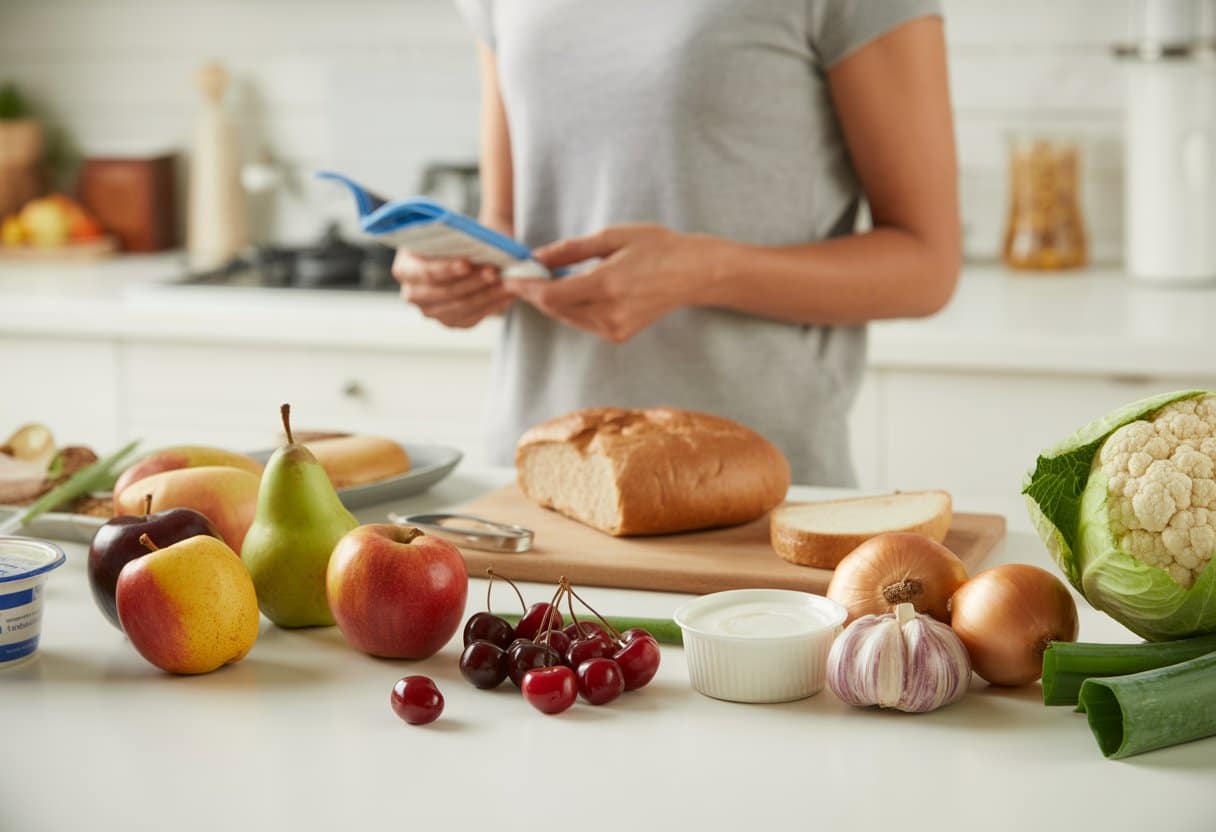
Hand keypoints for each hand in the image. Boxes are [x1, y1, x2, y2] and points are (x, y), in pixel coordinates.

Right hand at [392, 250, 514, 328]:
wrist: (462, 253)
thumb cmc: (453, 240)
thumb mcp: (449, 234)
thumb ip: (455, 239)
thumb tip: (476, 245)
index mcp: (405, 268)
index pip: (425, 272)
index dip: (446, 269)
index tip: (466, 263)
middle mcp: (413, 294)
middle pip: (445, 292)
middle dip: (472, 282)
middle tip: (494, 272)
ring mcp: (430, 311)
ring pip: (461, 307)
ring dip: (487, 294)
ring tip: (506, 282)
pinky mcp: (450, 321)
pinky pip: (472, 318)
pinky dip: (491, 305)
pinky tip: (507, 294)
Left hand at [504, 225, 721, 342]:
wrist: (694, 273)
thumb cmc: (658, 247)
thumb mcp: (613, 236)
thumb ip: (571, 249)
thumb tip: (537, 257)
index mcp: (607, 285)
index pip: (551, 295)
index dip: (525, 288)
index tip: (509, 277)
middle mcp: (610, 313)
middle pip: (554, 309)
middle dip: (535, 293)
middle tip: (522, 274)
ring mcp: (615, 328)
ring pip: (566, 317)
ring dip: (552, 300)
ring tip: (544, 278)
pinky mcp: (618, 335)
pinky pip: (582, 322)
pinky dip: (571, 307)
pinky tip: (573, 289)